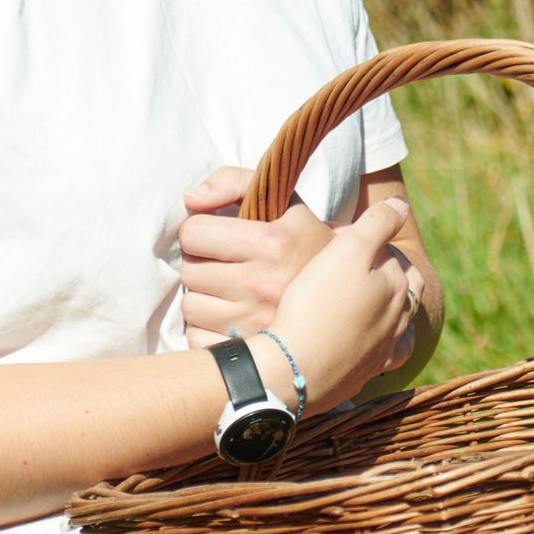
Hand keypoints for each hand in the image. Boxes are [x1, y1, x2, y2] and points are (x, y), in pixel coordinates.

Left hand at [179, 166, 334, 346]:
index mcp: (273, 242)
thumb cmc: (302, 240)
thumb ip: (234, 181)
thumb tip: (190, 199)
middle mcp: (264, 284)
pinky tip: (227, 315)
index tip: (213, 234)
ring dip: (202, 295)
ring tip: (225, 287)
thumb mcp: (281, 199)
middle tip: (221, 261)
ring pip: (190, 306)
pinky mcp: (249, 352)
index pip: (194, 233)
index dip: (199, 230)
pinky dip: (205, 328)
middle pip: (189, 271)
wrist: (344, 293)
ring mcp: (256, 324)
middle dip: (200, 262)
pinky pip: (197, 339)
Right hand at [266, 195, 423, 412]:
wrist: (292, 368)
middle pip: (399, 288)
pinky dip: (378, 344)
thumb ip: (379, 223)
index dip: (365, 240)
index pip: (391, 253)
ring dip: (385, 308)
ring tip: (363, 298)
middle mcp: (397, 322)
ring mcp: (381, 352)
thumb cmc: (318, 302)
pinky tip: (362, 338)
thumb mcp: (349, 248)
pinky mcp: (360, 376)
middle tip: (350, 263)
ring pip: (396, 324)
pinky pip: (379, 358)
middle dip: (381, 271)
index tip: (337, 238)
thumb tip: (402, 205)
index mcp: (398, 288)